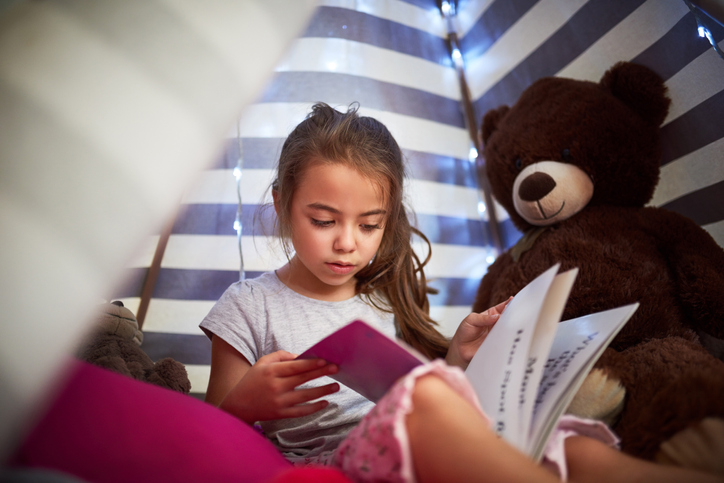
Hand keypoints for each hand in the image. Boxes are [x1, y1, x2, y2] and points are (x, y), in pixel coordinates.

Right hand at [220, 350, 339, 423]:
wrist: (238, 405)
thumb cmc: (252, 380)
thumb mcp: (262, 363)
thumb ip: (280, 356)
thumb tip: (301, 356)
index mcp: (271, 372)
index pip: (295, 366)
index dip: (311, 363)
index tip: (325, 360)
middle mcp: (275, 386)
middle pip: (303, 379)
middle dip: (321, 372)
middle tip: (336, 368)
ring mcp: (279, 402)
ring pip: (305, 396)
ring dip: (323, 391)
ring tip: (336, 386)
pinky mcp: (280, 414)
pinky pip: (301, 411)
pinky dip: (314, 408)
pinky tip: (325, 403)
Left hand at [445, 297, 511, 369]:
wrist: (460, 349)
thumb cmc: (464, 332)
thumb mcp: (471, 320)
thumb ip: (482, 318)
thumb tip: (496, 316)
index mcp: (491, 315)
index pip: (502, 307)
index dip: (508, 303)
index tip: (514, 300)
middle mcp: (497, 324)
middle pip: (508, 318)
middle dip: (514, 315)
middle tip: (518, 313)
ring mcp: (499, 335)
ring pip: (509, 329)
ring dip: (513, 327)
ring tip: (517, 324)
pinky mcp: (499, 345)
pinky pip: (506, 342)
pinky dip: (509, 339)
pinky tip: (511, 337)